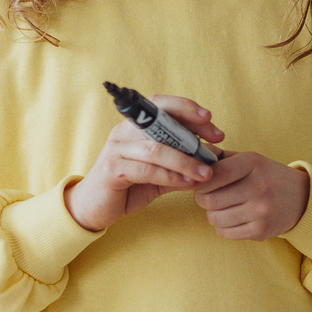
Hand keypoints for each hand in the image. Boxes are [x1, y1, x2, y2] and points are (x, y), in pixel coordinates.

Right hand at [64, 96, 224, 231]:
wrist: (94, 208)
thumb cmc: (129, 186)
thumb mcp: (159, 172)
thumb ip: (181, 164)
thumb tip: (213, 159)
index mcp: (134, 125)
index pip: (161, 104)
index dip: (187, 108)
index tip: (211, 120)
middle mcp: (123, 131)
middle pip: (160, 120)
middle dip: (192, 128)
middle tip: (216, 140)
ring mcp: (116, 149)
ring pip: (156, 148)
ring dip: (186, 160)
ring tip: (206, 172)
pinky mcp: (112, 170)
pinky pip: (147, 170)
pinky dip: (170, 176)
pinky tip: (187, 183)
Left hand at [192, 152, 308, 240]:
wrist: (302, 198)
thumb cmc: (267, 176)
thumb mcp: (249, 160)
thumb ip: (220, 157)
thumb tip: (192, 153)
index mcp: (253, 163)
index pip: (214, 174)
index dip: (200, 181)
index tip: (199, 183)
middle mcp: (258, 186)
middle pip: (209, 200)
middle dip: (202, 199)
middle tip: (206, 196)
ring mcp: (261, 210)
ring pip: (215, 218)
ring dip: (212, 214)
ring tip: (221, 207)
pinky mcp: (261, 230)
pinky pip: (225, 233)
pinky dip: (222, 227)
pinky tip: (231, 218)